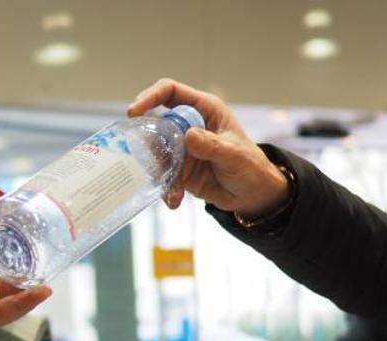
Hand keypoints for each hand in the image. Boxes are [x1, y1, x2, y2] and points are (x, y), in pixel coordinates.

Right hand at [128, 78, 289, 217]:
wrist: (252, 194)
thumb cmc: (250, 165)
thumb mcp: (233, 154)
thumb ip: (211, 145)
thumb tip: (188, 135)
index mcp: (203, 110)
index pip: (170, 92)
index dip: (150, 96)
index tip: (134, 111)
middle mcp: (188, 125)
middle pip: (156, 123)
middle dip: (148, 142)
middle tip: (149, 159)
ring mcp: (181, 148)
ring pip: (156, 152)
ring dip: (158, 171)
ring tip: (171, 189)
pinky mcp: (178, 169)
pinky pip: (163, 175)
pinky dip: (166, 188)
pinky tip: (175, 200)